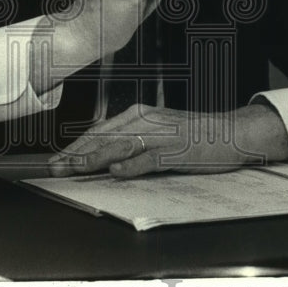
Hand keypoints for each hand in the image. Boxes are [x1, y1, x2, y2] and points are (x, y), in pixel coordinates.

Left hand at [47, 103, 287, 178]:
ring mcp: (162, 134)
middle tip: (55, 167)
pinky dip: (133, 164)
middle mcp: (146, 119)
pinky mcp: (177, 148)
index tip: (57, 159)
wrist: (232, 132)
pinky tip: (117, 171)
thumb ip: (132, 142)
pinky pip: (150, 157)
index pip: (100, 130)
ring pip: (122, 145)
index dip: (76, 145)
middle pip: (104, 136)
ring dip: (96, 158)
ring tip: (75, 169)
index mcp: (139, 114)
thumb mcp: (158, 134)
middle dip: (77, 152)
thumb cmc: (193, 137)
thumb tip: (103, 158)